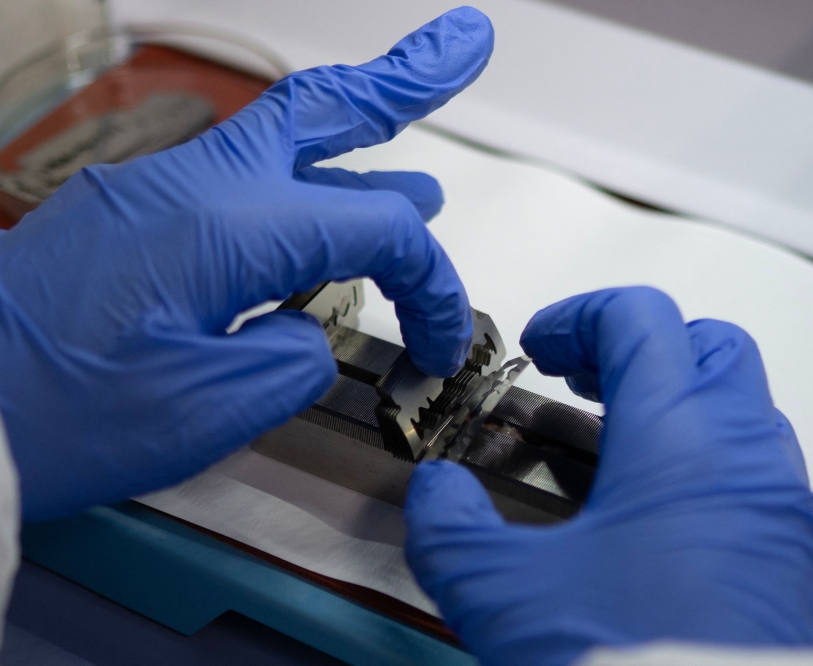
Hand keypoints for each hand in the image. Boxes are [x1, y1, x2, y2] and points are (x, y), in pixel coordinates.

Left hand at [0, 7, 493, 519]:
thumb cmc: (54, 416)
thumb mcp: (203, 411)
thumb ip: (291, 361)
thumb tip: (306, 332)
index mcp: (224, 226)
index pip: (374, 229)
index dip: (429, 285)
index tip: (437, 342)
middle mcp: (191, 185)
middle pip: (323, 109)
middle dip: (405, 78)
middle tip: (464, 43)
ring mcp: (156, 190)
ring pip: (281, 134)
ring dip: (357, 120)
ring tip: (409, 102)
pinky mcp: (135, 215)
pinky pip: (238, 176)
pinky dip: (299, 172)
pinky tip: (322, 194)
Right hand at [405, 287, 812, 665]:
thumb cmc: (630, 664)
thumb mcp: (505, 597)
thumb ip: (451, 530)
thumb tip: (436, 493)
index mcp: (680, 438)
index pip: (640, 319)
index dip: (579, 317)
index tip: (540, 350)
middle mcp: (750, 459)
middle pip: (711, 347)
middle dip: (644, 350)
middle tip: (587, 389)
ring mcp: (792, 513)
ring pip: (747, 416)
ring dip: (684, 414)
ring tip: (620, 462)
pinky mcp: (811, 567)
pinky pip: (768, 487)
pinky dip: (717, 477)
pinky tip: (669, 536)